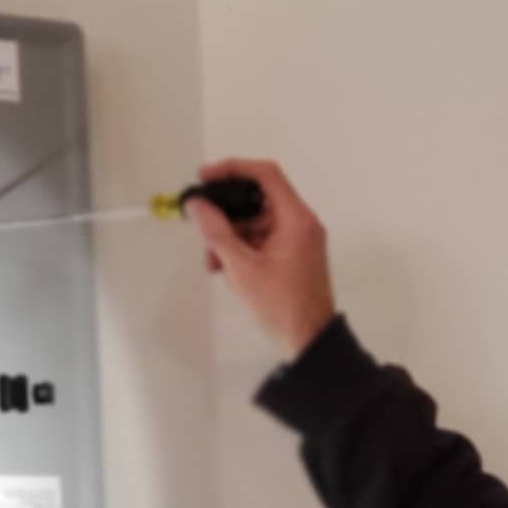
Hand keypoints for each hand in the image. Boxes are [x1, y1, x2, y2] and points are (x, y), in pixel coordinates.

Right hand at [187, 158, 336, 356]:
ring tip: (213, 260)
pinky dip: (241, 248)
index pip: (265, 175)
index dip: (233, 169)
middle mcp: (300, 222)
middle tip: (202, 226)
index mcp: (296, 218)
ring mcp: (296, 239)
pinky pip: (261, 239)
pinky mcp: (291, 254)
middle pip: (256, 200)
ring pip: (255, 222)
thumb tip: (198, 206)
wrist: (309, 338)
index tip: (206, 177)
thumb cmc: (283, 306)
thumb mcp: (242, 267)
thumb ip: (217, 233)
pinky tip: (224, 266)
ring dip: (229, 236)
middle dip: (225, 214)